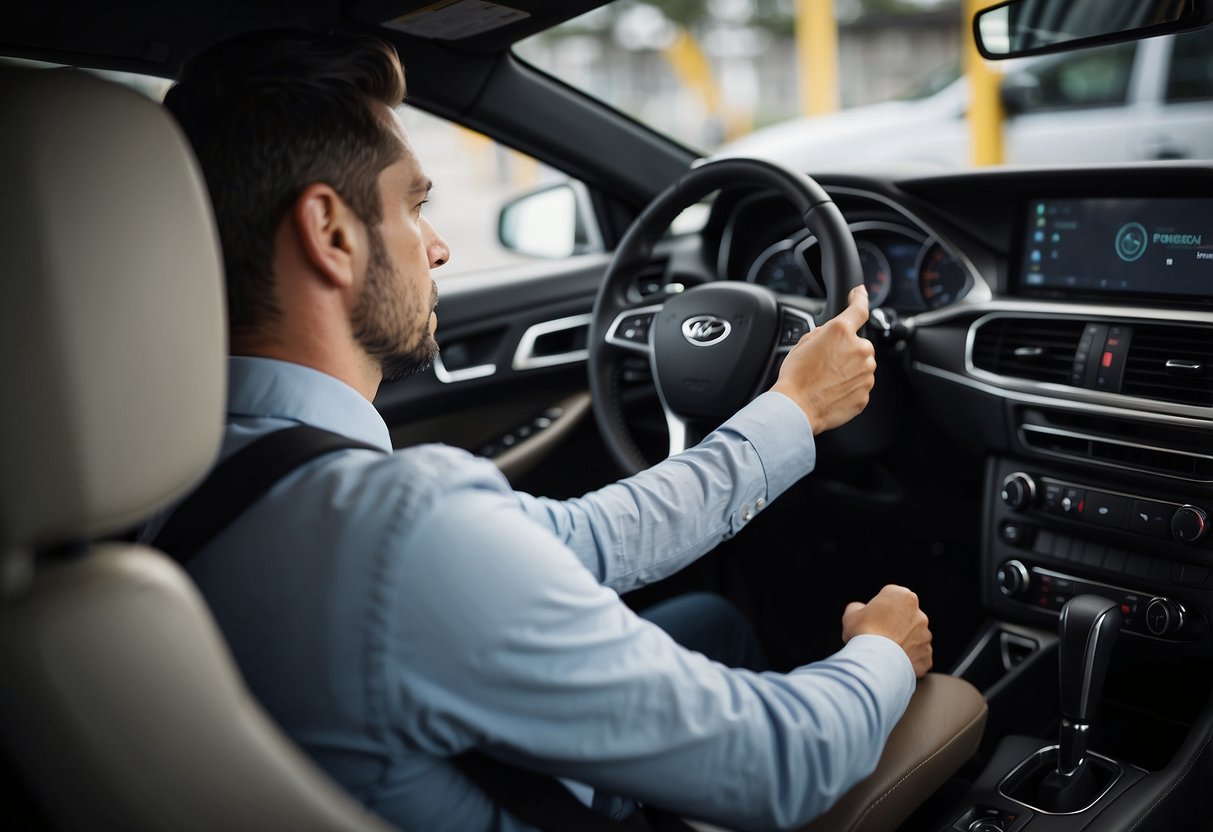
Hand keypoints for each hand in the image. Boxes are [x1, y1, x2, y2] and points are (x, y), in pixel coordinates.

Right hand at [770, 284, 875, 434]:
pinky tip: (830, 391)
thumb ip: (824, 332)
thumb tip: (831, 334)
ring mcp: (865, 373)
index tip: (861, 293)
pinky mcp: (865, 393)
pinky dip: (848, 387)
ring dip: (848, 369)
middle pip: (859, 344)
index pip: (859, 308)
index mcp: (842, 332)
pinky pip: (859, 385)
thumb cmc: (796, 377)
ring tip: (825, 380)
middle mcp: (859, 350)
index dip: (860, 297)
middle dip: (846, 351)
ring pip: (861, 366)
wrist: (797, 407)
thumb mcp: (803, 342)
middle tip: (825, 363)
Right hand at [841, 584, 932, 677]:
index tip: (871, 618)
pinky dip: (908, 660)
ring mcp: (925, 637)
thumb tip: (861, 610)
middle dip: (895, 625)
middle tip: (877, 636)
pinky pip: (918, 657)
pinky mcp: (927, 656)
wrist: (875, 662)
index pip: (892, 597)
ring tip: (884, 652)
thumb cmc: (862, 633)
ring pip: (913, 638)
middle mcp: (920, 614)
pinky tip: (893, 663)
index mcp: (903, 596)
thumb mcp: (851, 614)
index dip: (880, 608)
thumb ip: (858, 607)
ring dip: (903, 642)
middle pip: (905, 617)